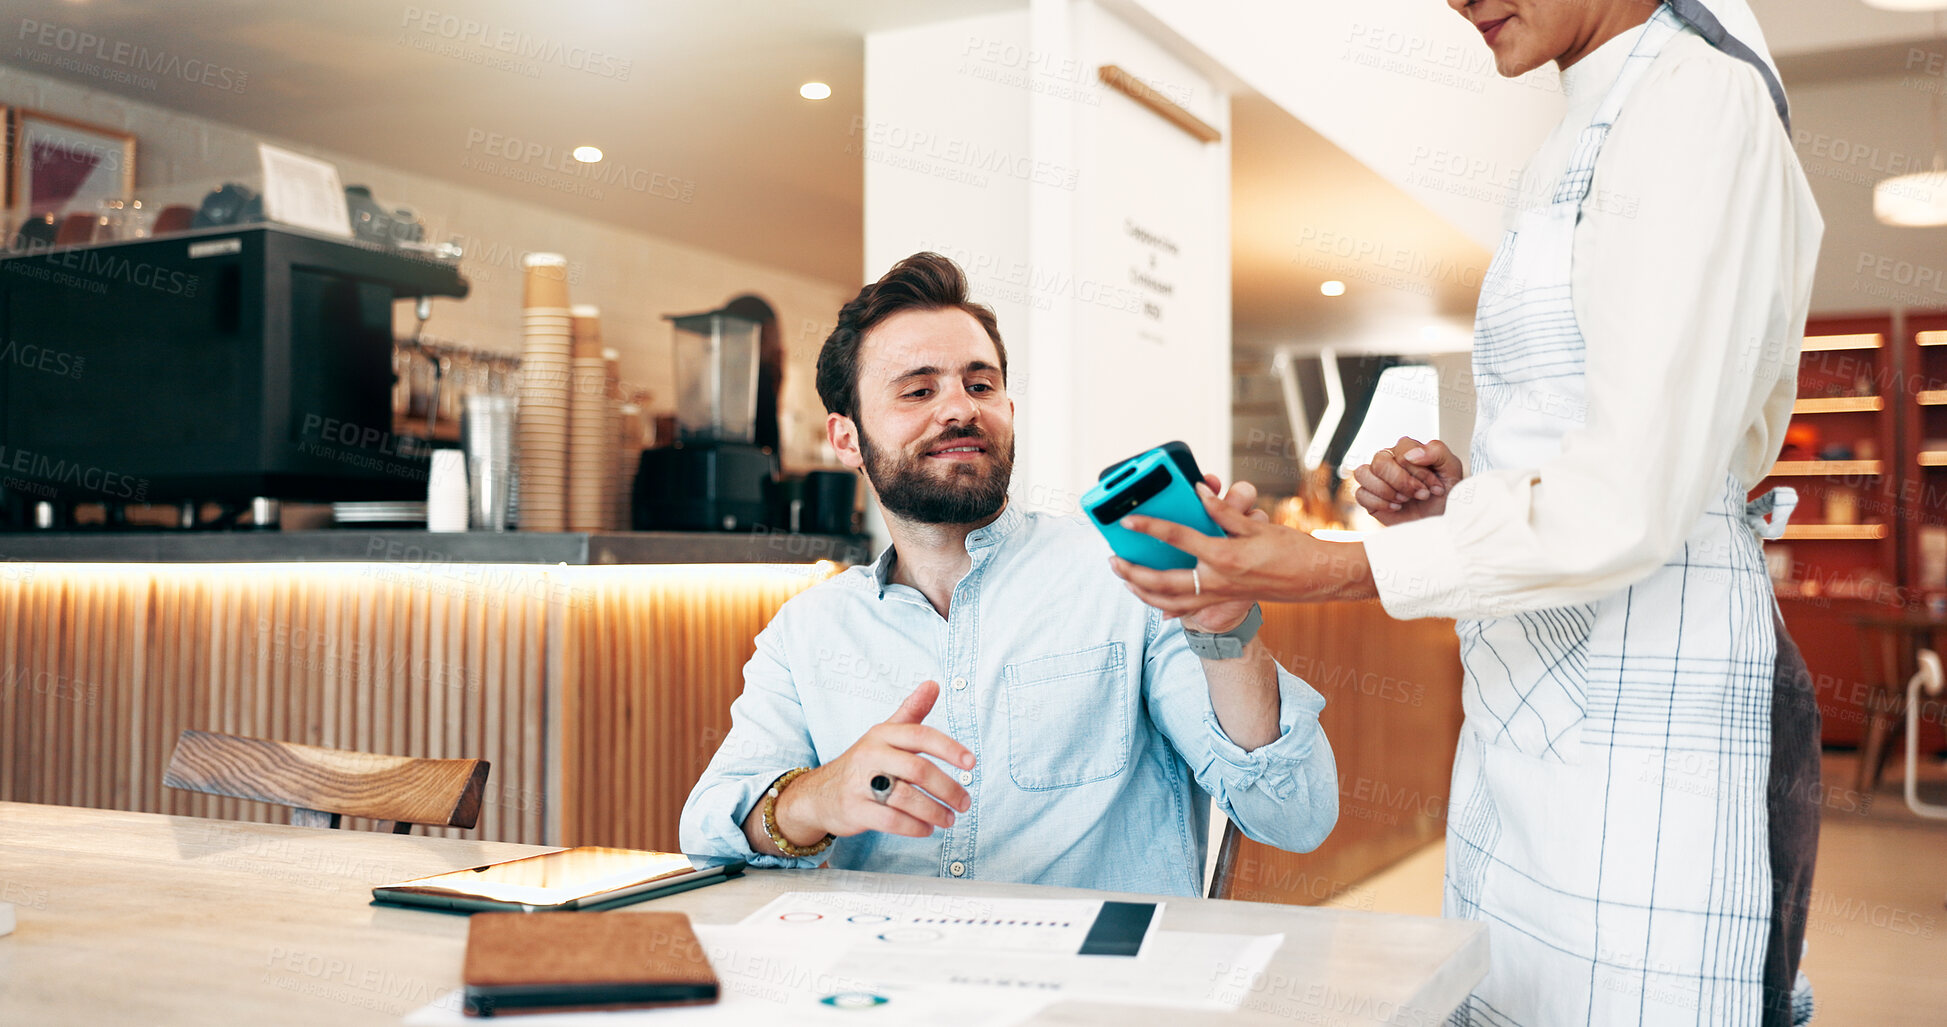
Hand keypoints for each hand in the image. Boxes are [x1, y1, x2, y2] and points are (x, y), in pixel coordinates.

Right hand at [773, 680, 973, 845]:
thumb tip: (933, 684)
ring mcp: (860, 783)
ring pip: (906, 798)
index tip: (971, 763)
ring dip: (935, 811)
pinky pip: (891, 820)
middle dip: (948, 788)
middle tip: (965, 802)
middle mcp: (870, 755)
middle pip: (918, 769)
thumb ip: (911, 711)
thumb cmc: (862, 762)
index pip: (921, 735)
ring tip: (950, 819)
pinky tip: (927, 829)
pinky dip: (914, 827)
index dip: (949, 748)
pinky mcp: (855, 809)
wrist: (818, 793)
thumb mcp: (884, 733)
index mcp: (882, 734)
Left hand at [1108, 475, 1377, 617]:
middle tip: (1112, 560)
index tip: (1127, 519)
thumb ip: (1223, 511)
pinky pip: (1186, 610)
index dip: (1149, 526)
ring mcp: (1219, 596)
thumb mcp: (1258, 526)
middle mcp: (1217, 581)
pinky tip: (1151, 604)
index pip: (1177, 538)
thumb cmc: (1291, 550)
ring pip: (1169, 602)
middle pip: (1161, 582)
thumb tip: (1198, 493)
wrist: (1315, 580)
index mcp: (1224, 556)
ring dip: (1142, 593)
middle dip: (1132, 572)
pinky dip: (1165, 608)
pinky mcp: (1223, 604)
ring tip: (1124, 578)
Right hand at [1351, 437, 1463, 525]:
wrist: (1441, 522)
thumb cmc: (1446, 495)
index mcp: (1407, 450)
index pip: (1402, 449)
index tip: (1434, 487)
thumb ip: (1437, 451)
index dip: (1418, 470)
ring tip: (1405, 501)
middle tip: (1421, 495)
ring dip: (1387, 490)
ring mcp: (1376, 479)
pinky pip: (1360, 494)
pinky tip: (1396, 508)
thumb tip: (1410, 455)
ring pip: (1363, 473)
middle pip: (1380, 461)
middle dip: (1402, 482)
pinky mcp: (1369, 498)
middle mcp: (1389, 461)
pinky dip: (1379, 503)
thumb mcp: (1452, 470)